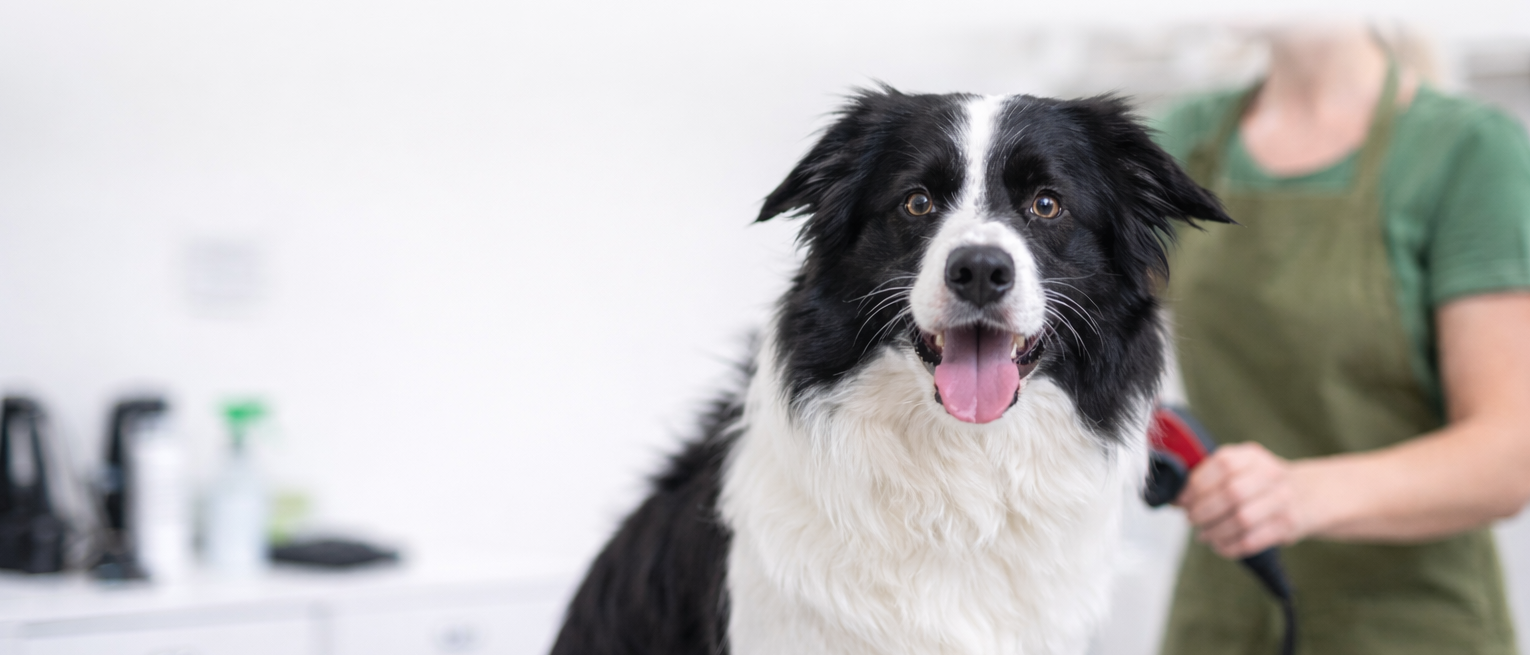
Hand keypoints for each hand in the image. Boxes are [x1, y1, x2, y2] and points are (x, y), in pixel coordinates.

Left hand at [1177, 443, 1313, 558]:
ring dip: (1215, 531)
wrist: (1308, 495)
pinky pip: (1254, 540)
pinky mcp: (1288, 525)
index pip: (1222, 464)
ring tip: (1203, 535)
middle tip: (1191, 520)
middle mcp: (1271, 474)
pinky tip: (1219, 545)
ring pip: (1242, 519)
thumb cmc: (1259, 484)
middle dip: (1203, 510)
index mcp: (1253, 456)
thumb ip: (1208, 480)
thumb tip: (1174, 499)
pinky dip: (1230, 546)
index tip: (1182, 500)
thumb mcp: (1238, 470)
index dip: (1197, 484)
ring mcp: (1283, 500)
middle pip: (1231, 493)